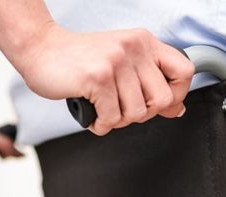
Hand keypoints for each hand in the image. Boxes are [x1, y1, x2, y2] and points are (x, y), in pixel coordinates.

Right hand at [14, 24, 193, 135]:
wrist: (41, 49)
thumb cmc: (79, 59)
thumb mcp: (121, 62)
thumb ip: (149, 82)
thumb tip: (177, 108)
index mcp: (144, 42)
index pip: (185, 71)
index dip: (177, 95)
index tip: (160, 103)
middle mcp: (134, 48)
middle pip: (162, 99)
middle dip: (142, 114)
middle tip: (122, 109)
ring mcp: (116, 62)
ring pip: (136, 113)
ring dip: (118, 120)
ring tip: (104, 109)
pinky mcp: (98, 77)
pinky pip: (112, 118)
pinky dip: (101, 124)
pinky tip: (93, 114)